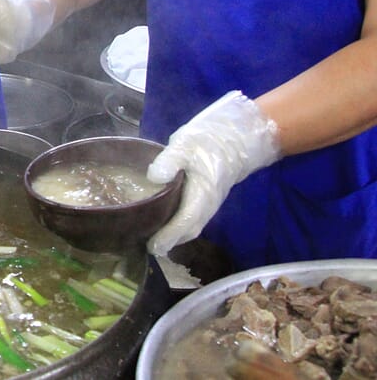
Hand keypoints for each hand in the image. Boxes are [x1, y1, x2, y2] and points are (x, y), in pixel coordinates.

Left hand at [146, 91, 281, 256]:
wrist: (237, 136)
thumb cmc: (209, 140)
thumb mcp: (186, 144)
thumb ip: (170, 160)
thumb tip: (153, 177)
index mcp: (202, 193)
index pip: (184, 222)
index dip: (168, 236)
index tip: (152, 247)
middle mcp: (207, 204)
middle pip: (188, 230)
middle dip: (169, 241)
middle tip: (146, 247)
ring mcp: (210, 204)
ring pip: (192, 227)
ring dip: (174, 236)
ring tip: (152, 239)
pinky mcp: (208, 199)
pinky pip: (193, 219)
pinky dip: (180, 227)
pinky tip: (165, 223)